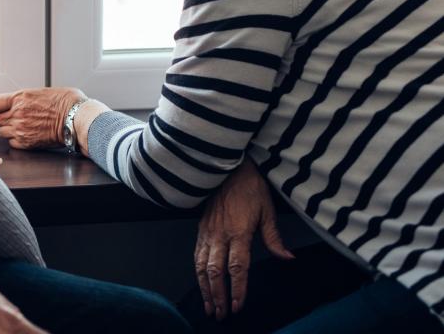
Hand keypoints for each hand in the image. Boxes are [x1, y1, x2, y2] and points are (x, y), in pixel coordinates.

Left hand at [0, 87, 87, 149]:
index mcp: (20, 98)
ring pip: (3, 131)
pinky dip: (17, 140)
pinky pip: (12, 142)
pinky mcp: (27, 142)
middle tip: (15, 118)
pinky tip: (27, 135)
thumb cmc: (65, 102)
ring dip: (10, 130)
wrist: (76, 117)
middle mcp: (17, 114)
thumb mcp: (40, 91)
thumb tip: (15, 102)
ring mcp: (21, 129)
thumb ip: (23, 98)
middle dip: (5, 118)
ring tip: (24, 127)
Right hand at [194, 159, 293, 320]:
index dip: (237, 290)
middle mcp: (220, 234)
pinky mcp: (201, 228)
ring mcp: (207, 231)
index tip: (238, 306)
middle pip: (215, 271)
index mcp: (238, 232)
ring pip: (201, 265)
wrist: (229, 167)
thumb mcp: (268, 210)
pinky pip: (196, 254)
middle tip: (221, 314)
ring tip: (209, 305)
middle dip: (217, 296)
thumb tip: (287, 257)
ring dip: (205, 288)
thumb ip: (274, 237)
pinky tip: (201, 282)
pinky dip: (197, 272)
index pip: (237, 268)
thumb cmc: (249, 186)